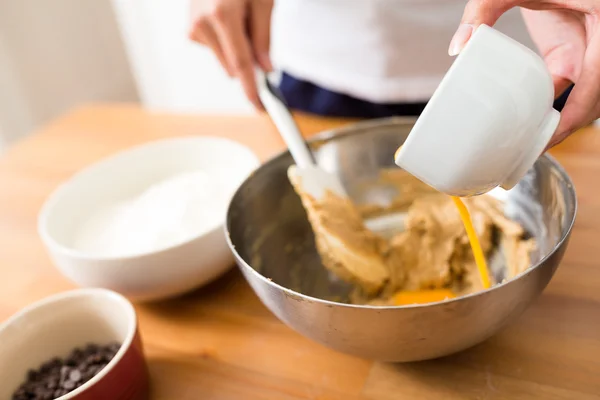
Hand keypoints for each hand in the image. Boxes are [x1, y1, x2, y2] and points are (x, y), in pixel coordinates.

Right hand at [189, 0, 273, 108]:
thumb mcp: (263, 0)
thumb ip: (264, 37)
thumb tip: (265, 69)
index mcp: (223, 15)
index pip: (240, 64)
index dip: (251, 89)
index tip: (260, 107)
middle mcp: (203, 23)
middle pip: (232, 65)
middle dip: (248, 60)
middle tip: (256, 32)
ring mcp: (193, 26)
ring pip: (224, 59)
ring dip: (236, 47)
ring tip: (239, 17)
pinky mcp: (189, 28)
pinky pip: (214, 48)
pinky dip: (224, 40)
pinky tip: (225, 17)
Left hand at [449, 0, 599, 146]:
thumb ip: (486, 8)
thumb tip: (458, 47)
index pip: (597, 85)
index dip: (574, 118)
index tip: (546, 139)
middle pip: (595, 98)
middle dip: (565, 126)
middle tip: (528, 149)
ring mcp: (595, 44)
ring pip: (587, 93)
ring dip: (560, 117)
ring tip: (524, 140)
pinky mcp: (580, 43)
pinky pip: (573, 80)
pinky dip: (554, 99)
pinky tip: (529, 113)